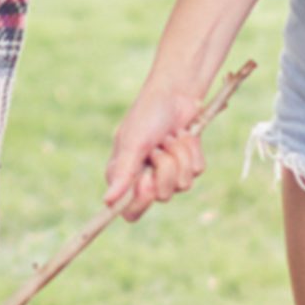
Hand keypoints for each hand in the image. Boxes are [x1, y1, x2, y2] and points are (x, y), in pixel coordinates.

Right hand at [105, 79, 207, 220]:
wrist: (175, 93)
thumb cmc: (146, 115)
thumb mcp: (133, 143)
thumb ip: (123, 174)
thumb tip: (107, 202)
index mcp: (124, 176)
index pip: (130, 211)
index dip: (141, 202)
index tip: (147, 182)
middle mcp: (145, 178)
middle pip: (163, 196)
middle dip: (165, 167)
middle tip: (158, 148)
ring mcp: (168, 173)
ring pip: (184, 185)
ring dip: (180, 155)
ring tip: (170, 137)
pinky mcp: (187, 164)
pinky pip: (197, 170)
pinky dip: (192, 150)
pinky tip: (183, 134)